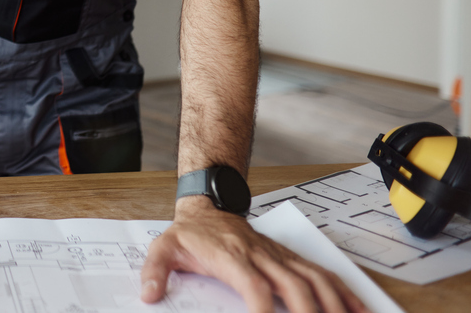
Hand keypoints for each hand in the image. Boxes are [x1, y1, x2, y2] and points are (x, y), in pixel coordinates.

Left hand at [142, 198, 366, 312]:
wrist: (209, 204)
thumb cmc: (190, 233)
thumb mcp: (164, 248)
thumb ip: (154, 271)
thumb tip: (149, 295)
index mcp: (232, 258)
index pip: (253, 286)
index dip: (262, 310)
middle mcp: (262, 257)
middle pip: (294, 286)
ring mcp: (279, 256)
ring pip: (314, 279)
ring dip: (334, 305)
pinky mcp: (290, 257)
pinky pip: (321, 273)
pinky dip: (343, 291)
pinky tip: (359, 309)